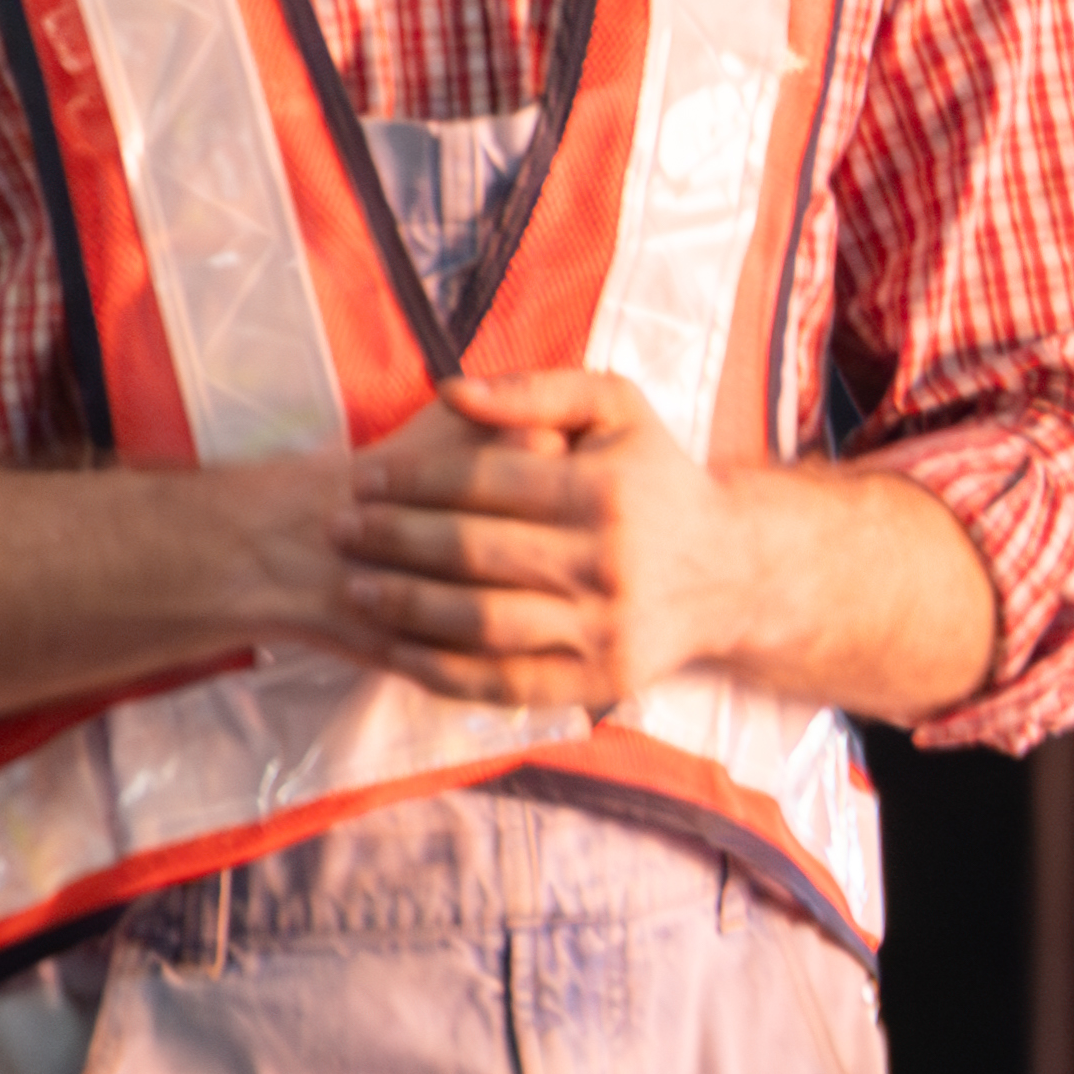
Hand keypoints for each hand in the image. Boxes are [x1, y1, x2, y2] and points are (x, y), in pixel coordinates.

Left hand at [339, 369, 747, 707]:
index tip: (362, 479)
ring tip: (356, 587)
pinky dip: (445, 673)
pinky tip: (398, 652)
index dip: (409, 480)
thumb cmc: (654, 477)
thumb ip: (536, 389)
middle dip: (392, 540)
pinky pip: (507, 684)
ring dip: (406, 607)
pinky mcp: (600, 680)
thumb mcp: (618, 408)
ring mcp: (605, 629)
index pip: (482, 482)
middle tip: (339, 530)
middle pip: (473, 553)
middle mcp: (608, 563)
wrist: (734, 571)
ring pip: (483, 622)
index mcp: (606, 491)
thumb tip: (450, 390)